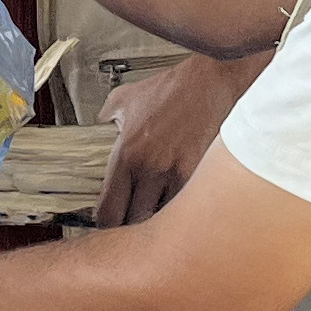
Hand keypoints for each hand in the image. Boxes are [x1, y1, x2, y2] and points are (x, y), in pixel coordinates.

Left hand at [97, 52, 259, 227]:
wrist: (211, 82)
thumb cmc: (172, 89)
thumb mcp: (124, 98)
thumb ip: (105, 118)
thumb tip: (99, 127)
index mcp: (127, 155)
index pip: (108, 211)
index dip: (106, 225)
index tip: (109, 223)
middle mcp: (151, 170)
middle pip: (134, 224)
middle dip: (131, 227)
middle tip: (132, 223)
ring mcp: (178, 176)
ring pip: (162, 220)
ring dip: (158, 222)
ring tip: (157, 216)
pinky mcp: (202, 176)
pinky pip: (186, 207)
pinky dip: (181, 211)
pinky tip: (180, 205)